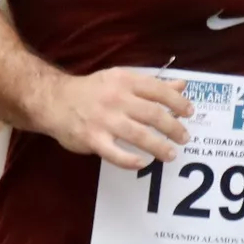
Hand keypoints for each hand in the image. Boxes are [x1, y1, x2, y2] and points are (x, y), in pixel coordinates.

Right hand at [40, 69, 192, 168]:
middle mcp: (116, 99)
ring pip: (138, 135)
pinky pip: (114, 153)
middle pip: (153, 114)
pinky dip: (130, 160)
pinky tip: (142, 164)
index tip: (189, 113)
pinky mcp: (92, 139)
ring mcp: (104, 120)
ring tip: (171, 155)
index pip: (158, 90)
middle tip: (184, 138)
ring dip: (158, 146)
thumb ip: (151, 85)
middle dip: (173, 128)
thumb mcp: (121, 79)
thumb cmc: (92, 91)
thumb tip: (182, 85)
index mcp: (125, 81)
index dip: (177, 102)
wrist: (54, 100)